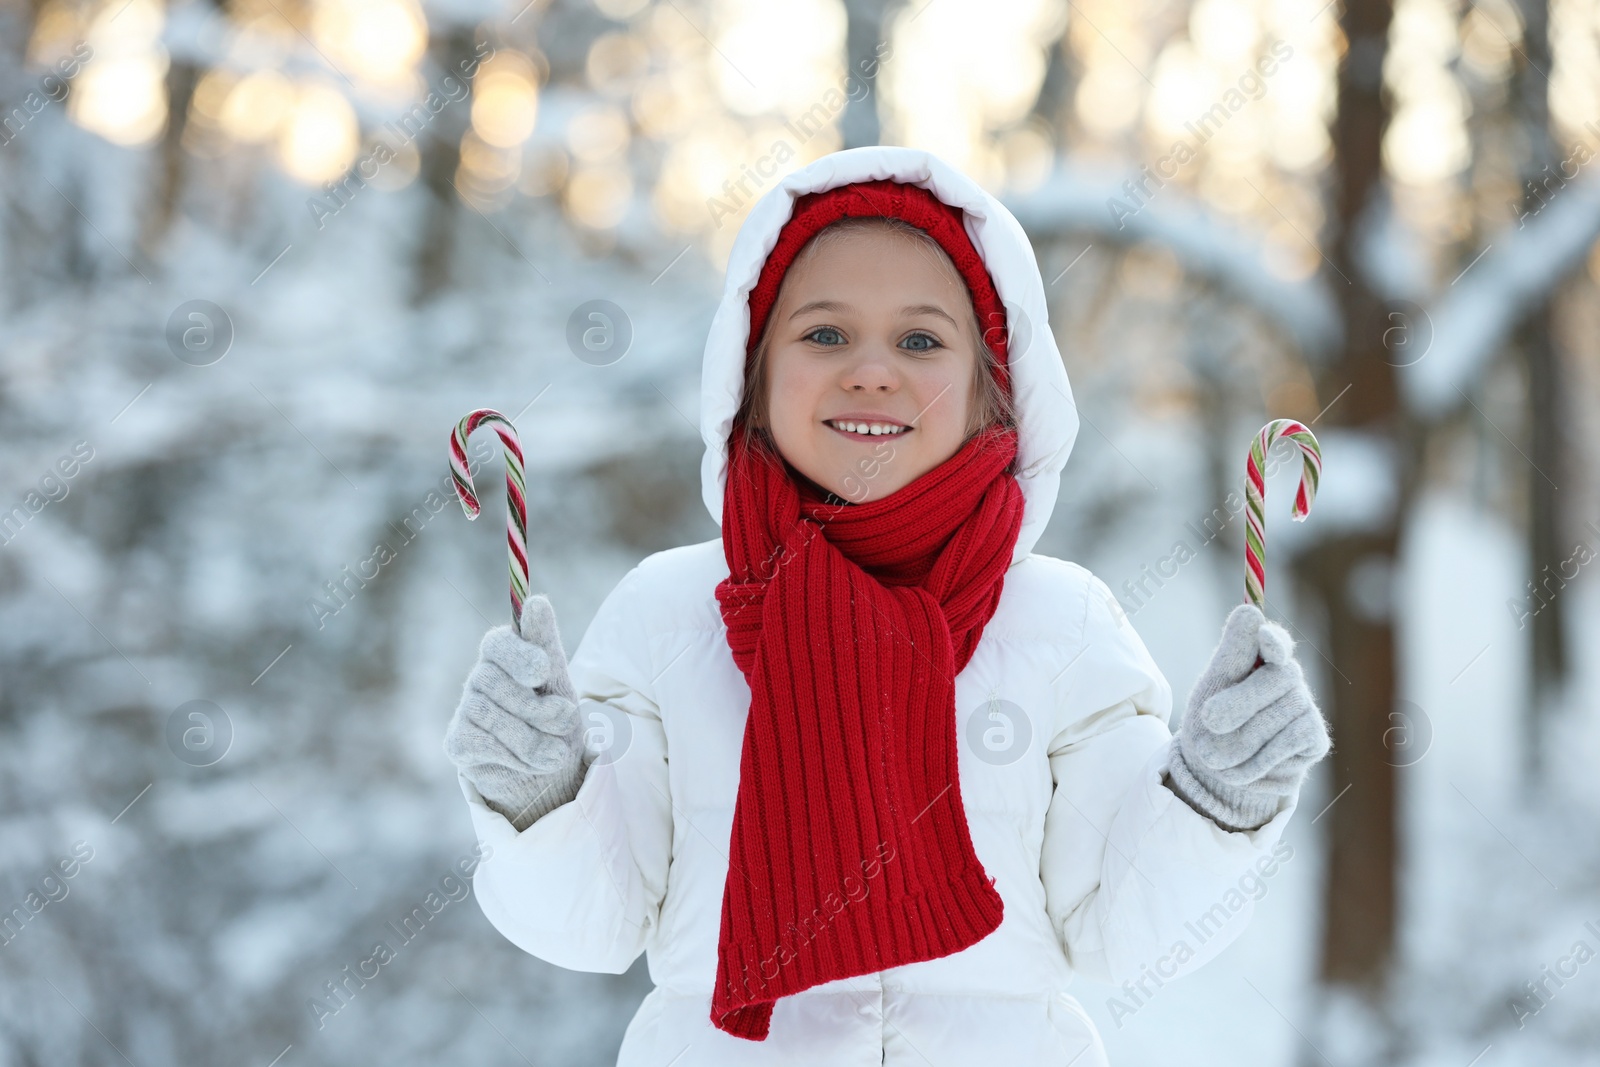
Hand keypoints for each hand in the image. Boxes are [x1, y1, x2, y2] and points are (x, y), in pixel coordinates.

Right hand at [444, 594, 586, 831]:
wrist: (551, 770)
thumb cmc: (555, 717)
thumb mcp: (559, 682)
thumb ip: (546, 643)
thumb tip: (536, 601)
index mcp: (504, 655)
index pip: (497, 644)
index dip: (518, 655)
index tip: (543, 670)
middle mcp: (480, 677)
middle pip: (494, 683)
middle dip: (536, 707)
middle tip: (567, 719)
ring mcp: (465, 709)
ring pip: (491, 717)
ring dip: (532, 738)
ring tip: (557, 753)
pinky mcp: (458, 742)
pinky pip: (482, 744)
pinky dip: (515, 757)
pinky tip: (531, 763)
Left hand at [1164, 603, 1331, 831]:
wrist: (1220, 771)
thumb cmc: (1211, 721)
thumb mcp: (1210, 688)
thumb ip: (1229, 654)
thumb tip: (1250, 613)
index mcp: (1259, 657)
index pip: (1273, 641)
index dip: (1272, 639)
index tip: (1265, 636)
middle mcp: (1287, 676)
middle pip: (1278, 677)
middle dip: (1241, 702)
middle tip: (1209, 720)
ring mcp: (1305, 706)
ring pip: (1282, 715)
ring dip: (1241, 741)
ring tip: (1216, 758)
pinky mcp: (1315, 738)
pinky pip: (1289, 745)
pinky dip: (1258, 762)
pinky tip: (1242, 768)